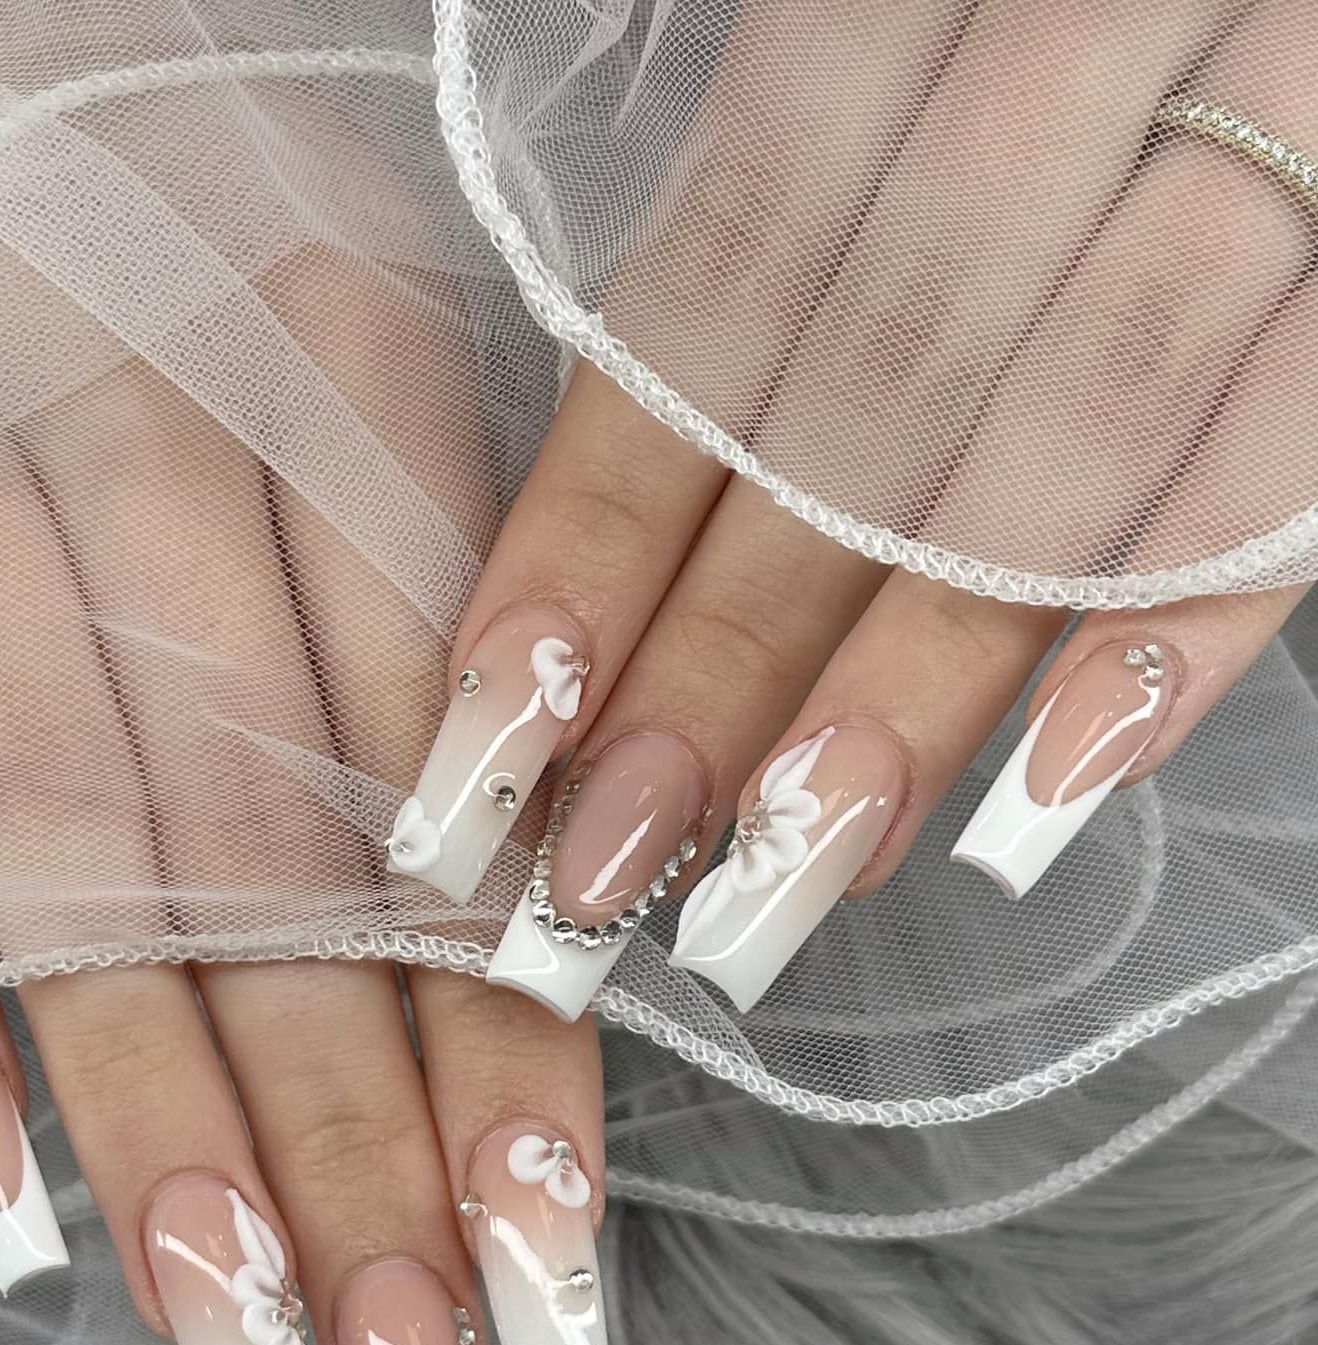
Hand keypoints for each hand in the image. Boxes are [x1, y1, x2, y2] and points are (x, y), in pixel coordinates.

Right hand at [0, 72, 614, 1344]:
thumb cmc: (173, 171)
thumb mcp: (348, 293)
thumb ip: (424, 581)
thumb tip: (532, 907)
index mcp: (339, 364)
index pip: (446, 770)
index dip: (501, 1029)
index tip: (554, 1254)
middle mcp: (146, 437)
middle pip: (269, 862)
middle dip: (350, 1144)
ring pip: (65, 854)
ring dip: (153, 1112)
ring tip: (240, 1341)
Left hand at [395, 1, 1313, 1019]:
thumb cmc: (1019, 35)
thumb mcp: (877, 64)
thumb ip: (778, 261)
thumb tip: (607, 566)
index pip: (713, 300)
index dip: (602, 527)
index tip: (506, 725)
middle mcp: (1078, 32)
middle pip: (870, 400)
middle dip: (730, 652)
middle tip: (622, 854)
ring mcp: (1268, 113)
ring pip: (1070, 434)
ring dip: (923, 676)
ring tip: (801, 862)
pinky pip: (1301, 435)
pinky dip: (1184, 616)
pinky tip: (1062, 785)